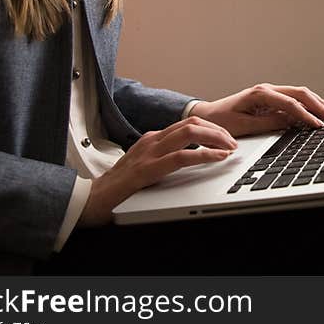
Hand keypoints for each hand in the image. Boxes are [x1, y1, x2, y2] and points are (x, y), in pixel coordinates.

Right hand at [78, 115, 237, 226]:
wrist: (89, 201)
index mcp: (153, 139)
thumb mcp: (147, 166)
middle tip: (234, 142)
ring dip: (215, 138)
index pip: (188, 123)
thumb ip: (166, 158)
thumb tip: (194, 156)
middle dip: (218, 130)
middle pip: (192, 123)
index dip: (212, 128)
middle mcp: (152, 141)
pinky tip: (218, 158)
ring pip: (189, 133)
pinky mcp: (147, 170)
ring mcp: (149, 153)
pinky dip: (205, 155)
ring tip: (230, 148)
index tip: (227, 137)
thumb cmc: (120, 188)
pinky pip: (182, 157)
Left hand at [189, 83, 323, 137]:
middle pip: (300, 93)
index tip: (318, 125)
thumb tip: (290, 123)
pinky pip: (294, 99)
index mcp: (260, 94)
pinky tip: (318, 113)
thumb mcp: (243, 126)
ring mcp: (270, 92)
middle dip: (319, 105)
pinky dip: (308, 105)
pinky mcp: (271, 99)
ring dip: (316, 103)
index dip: (306, 115)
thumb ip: (268, 124)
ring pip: (300, 94)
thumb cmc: (221, 121)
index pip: (290, 103)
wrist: (207, 116)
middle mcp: (267, 89)